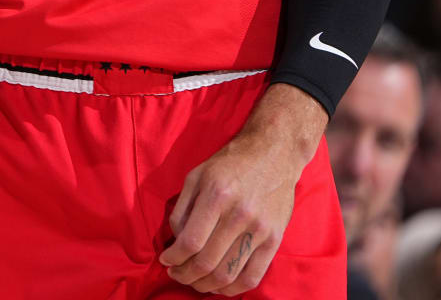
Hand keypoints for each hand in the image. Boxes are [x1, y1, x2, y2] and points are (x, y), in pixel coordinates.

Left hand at [158, 87, 322, 293]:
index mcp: (216, 196)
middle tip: (176, 274)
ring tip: (194, 282)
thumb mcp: (196, 175)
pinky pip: (253, 276)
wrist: (274, 155)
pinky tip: (219, 287)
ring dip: (205, 285)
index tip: (165, 261)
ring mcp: (260, 230)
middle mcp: (239, 215)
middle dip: (185, 275)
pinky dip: (233, 289)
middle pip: (207, 262)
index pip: (190, 241)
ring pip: (228, 274)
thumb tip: (174, 241)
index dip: (173, 258)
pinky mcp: (275, 240)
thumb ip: (182, 208)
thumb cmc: (229, 164)